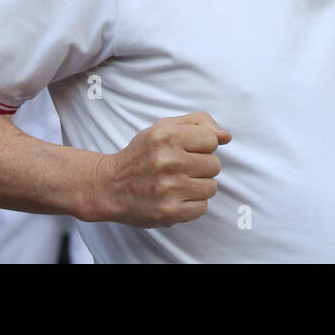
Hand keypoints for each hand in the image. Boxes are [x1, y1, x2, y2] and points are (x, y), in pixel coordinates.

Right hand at [93, 112, 231, 226]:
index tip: (186, 150)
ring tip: (178, 183)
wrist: (109, 186)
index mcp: (166, 136)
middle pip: (214, 164)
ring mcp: (168, 188)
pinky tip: (176, 198)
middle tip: (180, 169)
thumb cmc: (141, 155)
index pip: (212, 139)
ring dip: (198, 186)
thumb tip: (226, 136)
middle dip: (201, 167)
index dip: (202, 146)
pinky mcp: (169, 212)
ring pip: (211, 187)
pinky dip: (192, 205)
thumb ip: (198, 123)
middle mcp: (167, 161)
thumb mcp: (163, 128)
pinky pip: (202, 207)